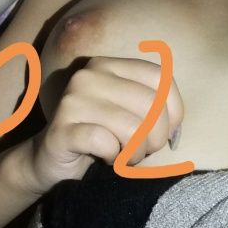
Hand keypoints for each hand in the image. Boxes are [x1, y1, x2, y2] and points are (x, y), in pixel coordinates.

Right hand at [23, 56, 184, 194]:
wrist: (52, 161)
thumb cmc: (101, 140)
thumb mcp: (132, 119)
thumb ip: (156, 112)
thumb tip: (175, 131)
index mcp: (110, 65)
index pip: (160, 78)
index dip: (174, 111)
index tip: (167, 135)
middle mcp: (89, 76)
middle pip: (150, 105)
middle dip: (156, 138)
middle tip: (144, 151)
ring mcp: (73, 100)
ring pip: (131, 127)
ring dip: (136, 152)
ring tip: (125, 156)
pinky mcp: (62, 129)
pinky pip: (105, 143)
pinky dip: (114, 157)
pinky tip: (106, 158)